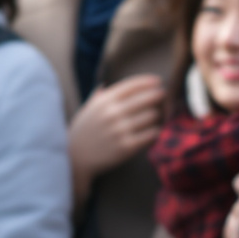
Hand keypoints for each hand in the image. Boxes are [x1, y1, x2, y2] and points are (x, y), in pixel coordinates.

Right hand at [70, 75, 166, 196]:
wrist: (75, 157)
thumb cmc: (82, 132)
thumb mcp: (86, 110)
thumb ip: (97, 97)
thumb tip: (105, 84)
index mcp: (102, 102)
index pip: (130, 86)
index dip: (146, 81)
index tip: (157, 81)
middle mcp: (112, 113)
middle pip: (145, 98)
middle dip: (157, 95)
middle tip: (163, 94)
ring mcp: (120, 130)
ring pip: (151, 115)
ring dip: (155, 114)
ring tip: (153, 116)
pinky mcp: (127, 146)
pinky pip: (151, 134)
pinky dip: (154, 131)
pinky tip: (151, 130)